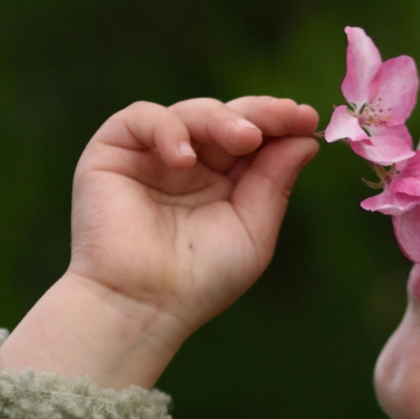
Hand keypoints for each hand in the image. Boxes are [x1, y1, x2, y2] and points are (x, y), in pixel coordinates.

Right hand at [0, 93, 321, 386]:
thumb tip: (305, 138)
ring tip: (245, 139)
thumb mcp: (252, 230)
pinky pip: (141, 118)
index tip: (306, 119)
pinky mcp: (112, 151)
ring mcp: (151, 154)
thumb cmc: (200, 281)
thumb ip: (275, 182)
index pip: (252, 138)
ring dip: (220, 119)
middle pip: (226, 118)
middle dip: (260, 115)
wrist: (142, 306)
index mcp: (221, 180)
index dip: (278, 123)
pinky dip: (166, 129)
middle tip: (287, 117)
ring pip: (190, 112)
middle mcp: (188, 163)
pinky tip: (183, 159)